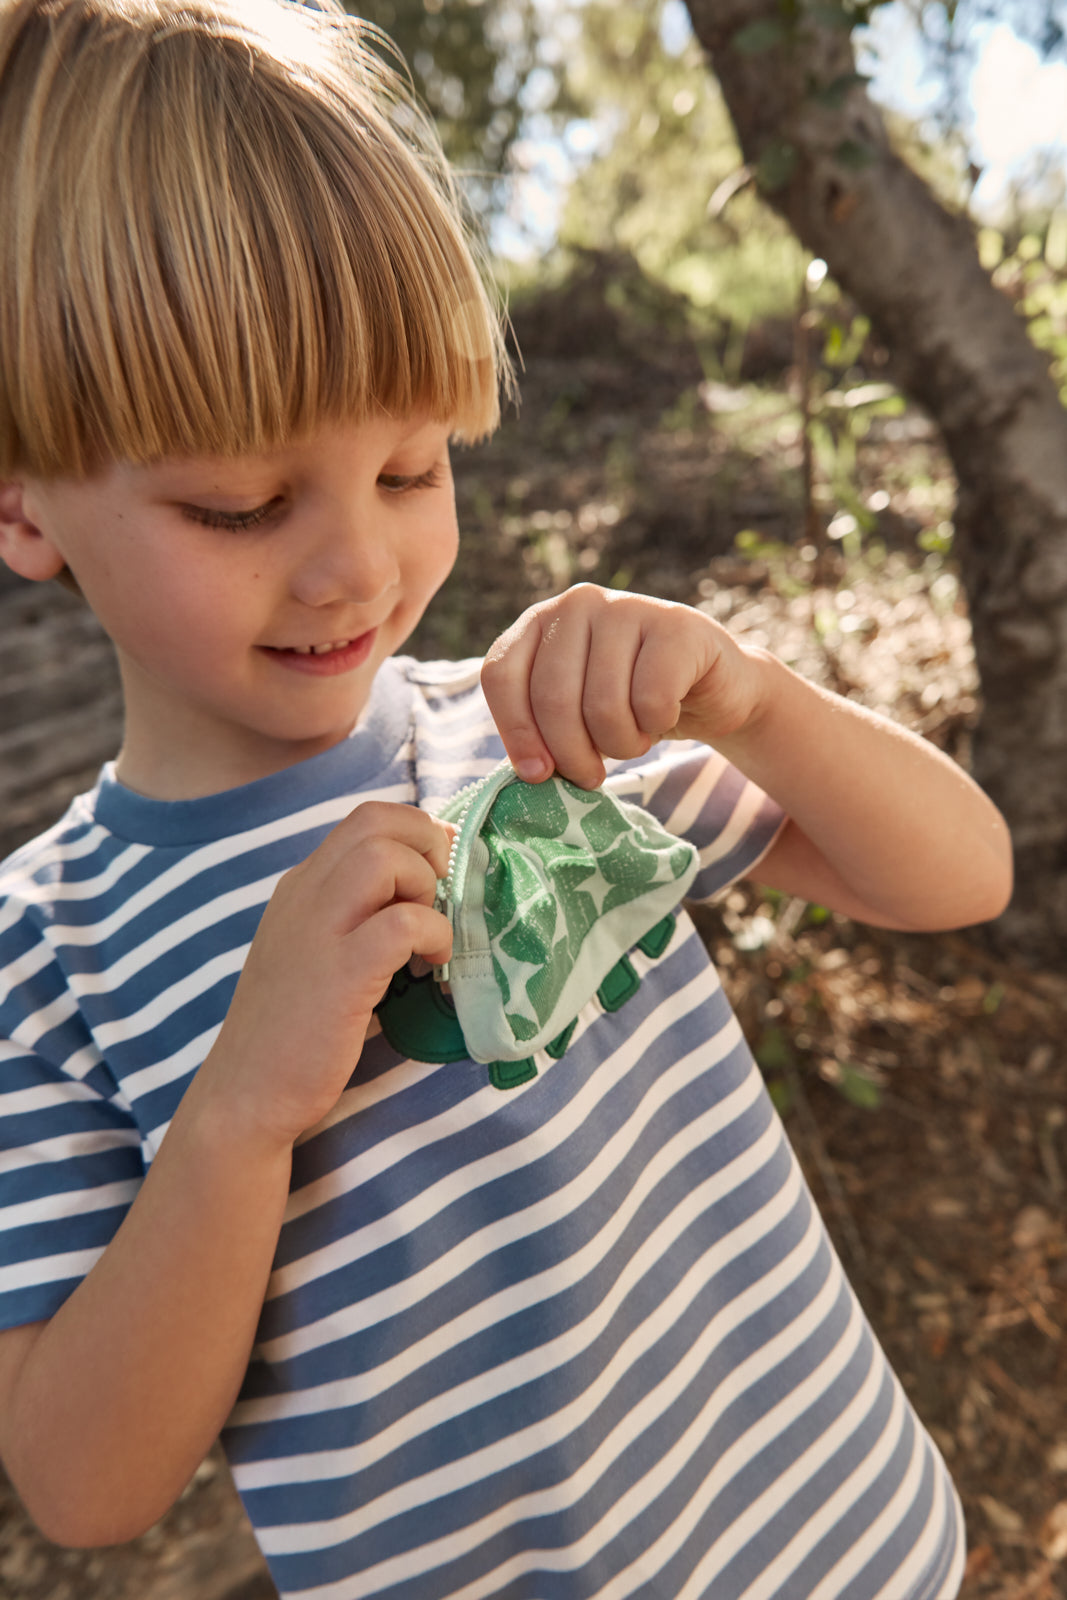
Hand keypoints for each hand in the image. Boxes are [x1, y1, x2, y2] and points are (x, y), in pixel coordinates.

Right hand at [204, 802, 453, 1149]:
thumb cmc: (292, 1028)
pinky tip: (430, 966)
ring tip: (429, 934)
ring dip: (426, 887)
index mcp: (301, 886)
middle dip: (428, 849)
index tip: (435, 879)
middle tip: (437, 901)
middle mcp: (305, 895)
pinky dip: (431, 934)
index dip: (416, 835)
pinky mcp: (340, 975)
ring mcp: (318, 931)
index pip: (366, 819)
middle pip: (377, 821)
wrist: (244, 1094)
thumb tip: (420, 889)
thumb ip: (352, 913)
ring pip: (385, 857)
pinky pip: (401, 922)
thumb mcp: (314, 950)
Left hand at [481, 584, 766, 787]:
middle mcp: (578, 603)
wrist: (712, 689)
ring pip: (603, 706)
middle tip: (591, 776)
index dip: (515, 731)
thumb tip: (531, 772)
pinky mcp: (676, 626)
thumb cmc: (631, 705)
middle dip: (572, 754)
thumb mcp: (576, 713)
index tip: (537, 774)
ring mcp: (628, 607)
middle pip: (552, 698)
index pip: (502, 674)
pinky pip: (651, 701)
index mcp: (540, 620)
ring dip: (621, 745)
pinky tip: (664, 715)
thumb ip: (542, 729)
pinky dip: (657, 725)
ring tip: (633, 739)